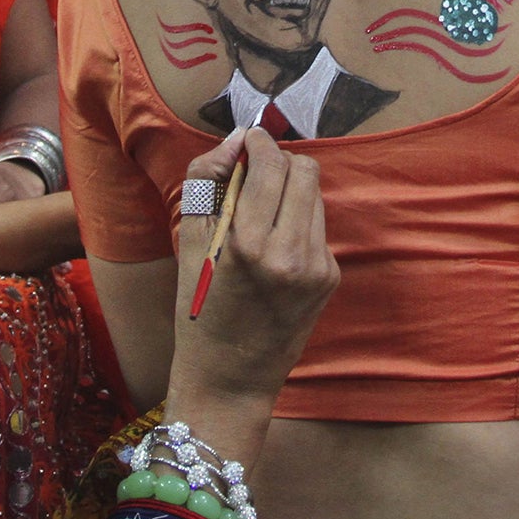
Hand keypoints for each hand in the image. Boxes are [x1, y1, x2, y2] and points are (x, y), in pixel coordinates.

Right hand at [169, 128, 338, 411]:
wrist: (230, 379)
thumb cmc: (199, 311)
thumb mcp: (188, 244)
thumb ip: (207, 180)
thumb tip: (238, 138)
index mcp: (248, 244)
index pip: (272, 164)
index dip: (259, 143)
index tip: (247, 141)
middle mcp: (290, 254)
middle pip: (304, 170)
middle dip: (279, 161)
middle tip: (254, 174)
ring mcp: (317, 268)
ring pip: (315, 195)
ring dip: (290, 190)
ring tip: (261, 215)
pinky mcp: (330, 278)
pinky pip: (318, 226)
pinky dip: (298, 222)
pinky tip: (274, 247)